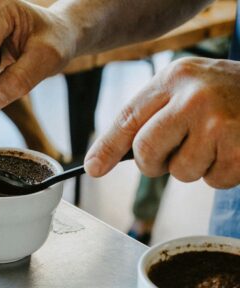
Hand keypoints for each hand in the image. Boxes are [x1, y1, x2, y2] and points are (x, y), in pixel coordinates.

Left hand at [84, 57, 239, 188]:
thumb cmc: (222, 95)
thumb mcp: (183, 91)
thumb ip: (148, 117)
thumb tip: (103, 159)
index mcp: (173, 78)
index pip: (128, 118)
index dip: (106, 147)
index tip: (93, 168)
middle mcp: (193, 96)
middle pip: (146, 150)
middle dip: (154, 162)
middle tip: (169, 155)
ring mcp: (219, 121)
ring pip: (180, 172)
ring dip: (192, 167)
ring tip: (211, 144)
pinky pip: (213, 181)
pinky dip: (220, 174)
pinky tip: (230, 150)